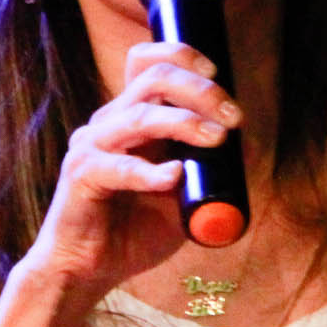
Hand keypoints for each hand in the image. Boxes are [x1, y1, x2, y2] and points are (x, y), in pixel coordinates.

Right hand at [27, 40, 241, 302]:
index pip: (148, 63)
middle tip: (233, 116)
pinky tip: (174, 177)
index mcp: (131, 118)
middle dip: (200, 90)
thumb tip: (244, 149)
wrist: (88, 270)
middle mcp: (110, 123)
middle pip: (153, 79)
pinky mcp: (82, 177)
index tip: (218, 73)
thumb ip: (206, 171)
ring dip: (185, 122)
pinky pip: (118, 167)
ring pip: (140, 115)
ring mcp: (92, 147)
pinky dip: (150, 172)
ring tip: (218, 139)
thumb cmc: (132, 231)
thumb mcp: (181, 196)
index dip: (182, 56)